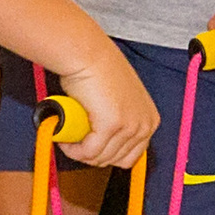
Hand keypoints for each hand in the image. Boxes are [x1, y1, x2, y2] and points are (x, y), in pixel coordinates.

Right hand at [58, 40, 160, 169]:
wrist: (88, 54)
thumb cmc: (99, 70)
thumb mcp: (120, 102)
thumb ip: (120, 122)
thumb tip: (103, 143)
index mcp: (150, 120)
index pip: (131, 156)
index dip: (107, 156)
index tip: (90, 149)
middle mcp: (144, 125)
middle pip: (116, 160)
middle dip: (92, 156)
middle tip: (76, 143)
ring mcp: (130, 126)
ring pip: (100, 157)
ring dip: (80, 152)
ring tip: (68, 139)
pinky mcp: (112, 126)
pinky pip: (88, 151)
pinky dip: (73, 149)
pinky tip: (64, 139)